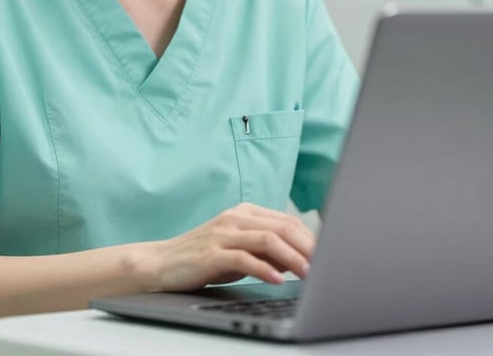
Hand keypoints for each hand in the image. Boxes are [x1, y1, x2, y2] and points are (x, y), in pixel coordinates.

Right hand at [146, 203, 314, 291]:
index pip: (287, 220)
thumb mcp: (239, 250)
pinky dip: (265, 269)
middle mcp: (235, 218)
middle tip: (327, 265)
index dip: (311, 238)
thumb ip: (266, 250)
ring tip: (309, 274)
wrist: (162, 263)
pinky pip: (244, 258)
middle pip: (282, 227)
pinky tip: (278, 280)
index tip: (329, 256)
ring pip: (267, 240)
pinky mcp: (212, 254)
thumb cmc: (204, 258)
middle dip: (308, 247)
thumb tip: (302, 258)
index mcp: (244, 212)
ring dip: (293, 258)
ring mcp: (223, 234)